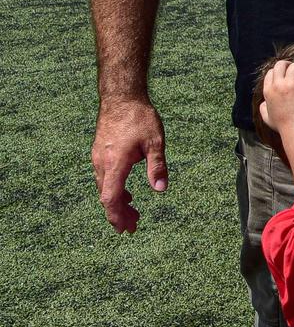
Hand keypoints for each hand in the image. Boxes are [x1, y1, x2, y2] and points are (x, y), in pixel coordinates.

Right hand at [92, 96, 166, 233]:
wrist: (121, 98)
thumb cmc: (139, 118)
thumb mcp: (155, 142)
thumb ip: (157, 166)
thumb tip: (161, 189)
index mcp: (114, 164)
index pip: (110, 198)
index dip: (117, 216)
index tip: (126, 228)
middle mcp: (101, 164)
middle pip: (106, 197)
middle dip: (119, 214)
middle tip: (133, 227)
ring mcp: (98, 158)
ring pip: (105, 188)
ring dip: (117, 203)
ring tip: (133, 214)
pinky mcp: (100, 154)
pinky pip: (105, 178)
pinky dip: (114, 190)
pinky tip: (126, 194)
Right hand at [258, 59, 293, 134]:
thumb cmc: (283, 126)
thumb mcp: (266, 117)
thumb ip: (263, 108)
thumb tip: (264, 103)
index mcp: (267, 91)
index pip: (271, 72)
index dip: (280, 73)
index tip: (289, 78)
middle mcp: (276, 85)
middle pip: (280, 64)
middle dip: (290, 65)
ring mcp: (289, 85)